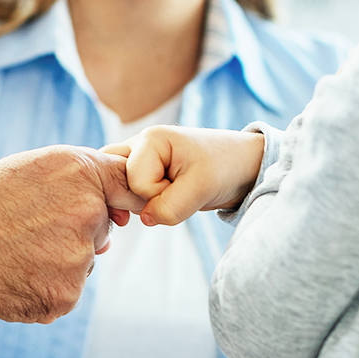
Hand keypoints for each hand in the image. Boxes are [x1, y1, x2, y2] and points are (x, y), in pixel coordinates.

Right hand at [0, 145, 140, 324]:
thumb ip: (79, 185)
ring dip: (56, 260)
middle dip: (73, 230)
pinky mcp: (65, 296)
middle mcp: (87, 212)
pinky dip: (41, 286)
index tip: (112, 206)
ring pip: (80, 261)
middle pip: (100, 227)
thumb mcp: (28, 170)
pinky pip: (64, 290)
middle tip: (25, 227)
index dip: (121, 197)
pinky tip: (10, 273)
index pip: (131, 184)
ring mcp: (77, 258)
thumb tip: (119, 222)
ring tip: (11, 250)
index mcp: (79, 171)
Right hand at [105, 126, 265, 225]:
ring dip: (142, 200)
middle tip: (172, 192)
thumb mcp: (202, 188)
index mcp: (151, 138)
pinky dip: (143, 202)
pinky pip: (128, 192)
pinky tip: (164, 200)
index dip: (158, 195)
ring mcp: (139, 158)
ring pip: (118, 186)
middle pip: (115, 180)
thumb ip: (170, 207)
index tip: (184, 187)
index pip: (135, 182)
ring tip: (171, 194)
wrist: (243, 166)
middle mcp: (139, 144)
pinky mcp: (144, 172)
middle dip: (141, 197)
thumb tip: (144, 219)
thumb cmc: (225, 166)